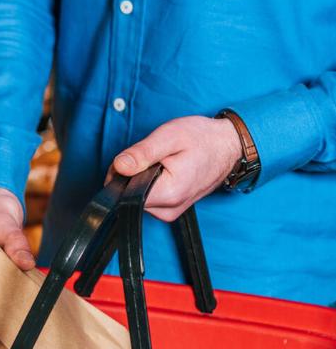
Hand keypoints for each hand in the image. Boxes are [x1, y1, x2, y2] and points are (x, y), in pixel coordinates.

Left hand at [106, 116, 240, 221]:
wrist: (228, 147)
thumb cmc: (202, 139)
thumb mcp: (169, 136)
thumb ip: (142, 153)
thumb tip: (119, 166)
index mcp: (168, 193)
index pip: (124, 192)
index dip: (120, 173)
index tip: (135, 158)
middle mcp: (168, 209)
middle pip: (127, 195)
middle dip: (130, 174)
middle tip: (150, 155)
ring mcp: (169, 212)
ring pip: (135, 196)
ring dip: (139, 178)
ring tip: (160, 161)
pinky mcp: (170, 209)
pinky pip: (147, 198)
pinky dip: (149, 183)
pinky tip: (163, 170)